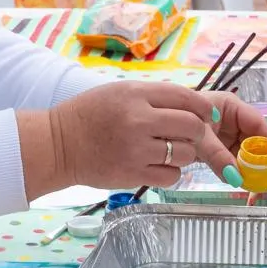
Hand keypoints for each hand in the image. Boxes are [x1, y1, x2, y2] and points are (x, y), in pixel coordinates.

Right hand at [46, 80, 255, 190]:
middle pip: (191, 126)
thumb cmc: (90, 115)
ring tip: (167, 150)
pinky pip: (171, 175)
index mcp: (135, 94)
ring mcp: (136, 149)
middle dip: (197, 132)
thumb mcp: (121, 92)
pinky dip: (170, 172)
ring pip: (185, 154)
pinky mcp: (133, 174)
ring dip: (184, 154)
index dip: (203, 108)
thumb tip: (196, 107)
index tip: (207, 115)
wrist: (59, 144)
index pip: (186, 97)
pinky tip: (156, 165)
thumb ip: (155, 97)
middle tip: (189, 135)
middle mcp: (138, 120)